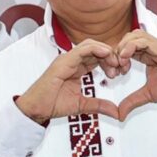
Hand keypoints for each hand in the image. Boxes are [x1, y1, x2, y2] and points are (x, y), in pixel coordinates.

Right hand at [15, 39, 129, 124]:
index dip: (111, 61)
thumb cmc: (52, 104)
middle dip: (111, 55)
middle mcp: (72, 60)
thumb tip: (115, 111)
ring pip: (90, 45)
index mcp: (76, 67)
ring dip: (105, 51)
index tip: (120, 73)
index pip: (97, 57)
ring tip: (115, 62)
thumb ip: (99, 105)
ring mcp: (67, 59)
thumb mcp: (82, 105)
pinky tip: (106, 53)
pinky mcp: (63, 62)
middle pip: (96, 48)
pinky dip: (96, 49)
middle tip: (121, 67)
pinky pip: (82, 50)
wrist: (36, 109)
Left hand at [109, 29, 156, 114]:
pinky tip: (125, 58)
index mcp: (150, 54)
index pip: (129, 46)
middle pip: (130, 37)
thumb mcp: (148, 95)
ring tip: (119, 62)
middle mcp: (154, 47)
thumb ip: (132, 101)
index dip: (118, 55)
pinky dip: (131, 46)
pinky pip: (144, 41)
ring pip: (135, 35)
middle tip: (115, 66)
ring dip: (123, 46)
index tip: (114, 71)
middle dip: (118, 49)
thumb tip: (119, 113)